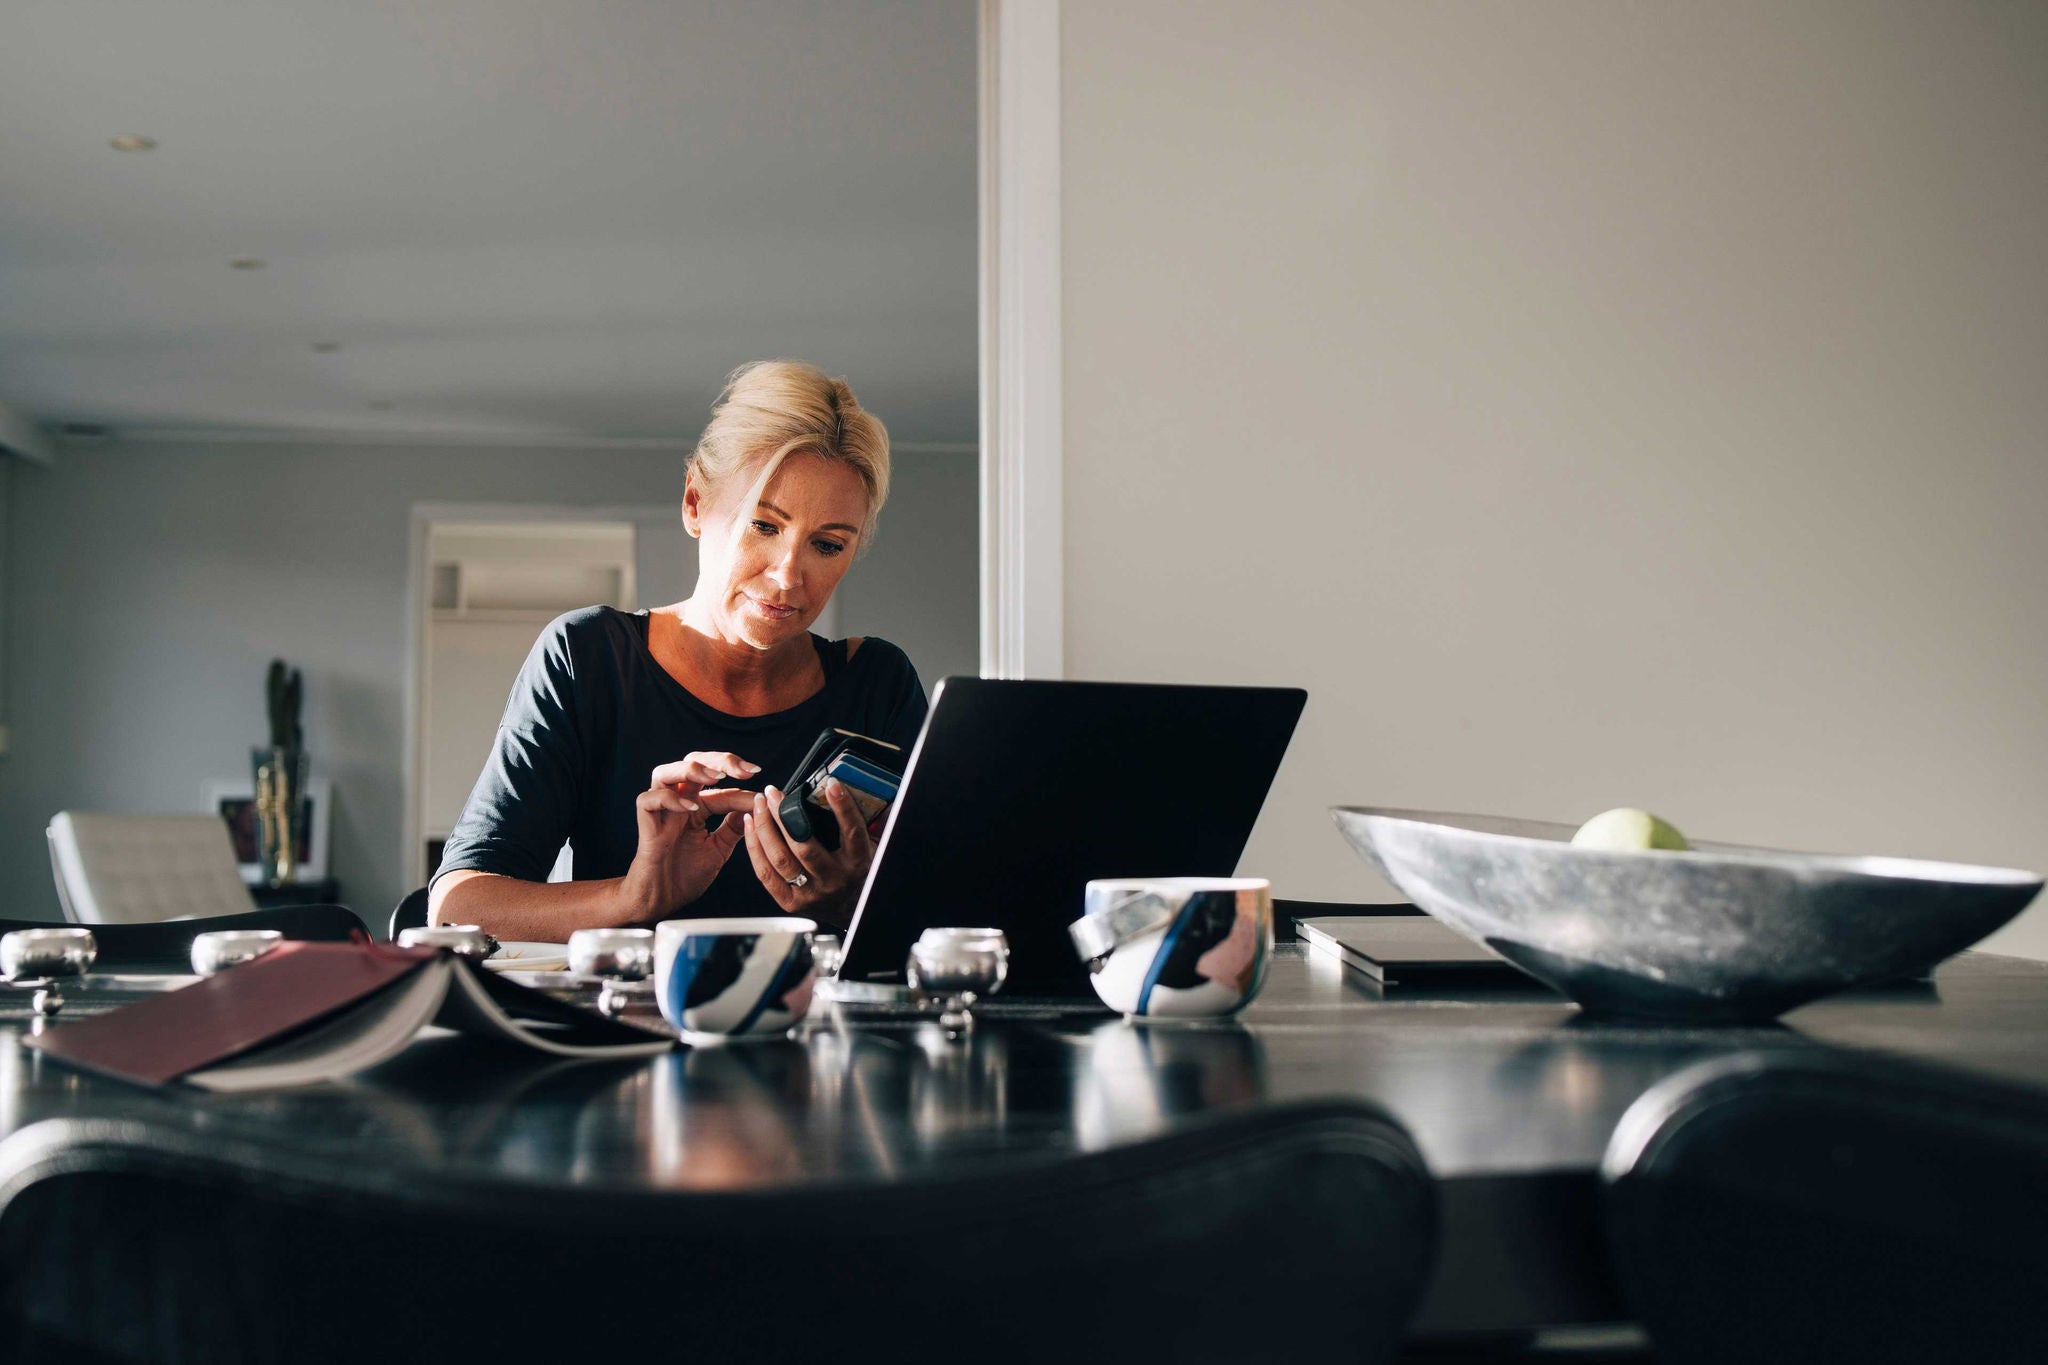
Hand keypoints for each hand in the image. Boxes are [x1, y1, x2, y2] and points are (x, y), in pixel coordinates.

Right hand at [616, 752, 758, 921]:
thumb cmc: (684, 876)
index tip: (762, 788)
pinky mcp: (646, 824)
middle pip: (692, 762)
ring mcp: (660, 811)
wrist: (662, 900)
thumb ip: (733, 826)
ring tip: (716, 777)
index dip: (739, 779)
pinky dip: (669, 799)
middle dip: (719, 760)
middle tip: (743, 770)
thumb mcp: (719, 848)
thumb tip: (754, 805)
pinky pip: (648, 799)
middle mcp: (677, 803)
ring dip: (692, 769)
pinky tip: (691, 808)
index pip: (718, 781)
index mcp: (695, 806)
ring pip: (665, 772)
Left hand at [742, 780, 876, 930]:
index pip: (852, 831)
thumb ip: (873, 823)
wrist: (852, 912)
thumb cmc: (860, 874)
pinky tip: (751, 827)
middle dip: (785, 814)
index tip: (832, 784)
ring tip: (759, 805)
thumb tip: (876, 793)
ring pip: (781, 858)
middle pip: (804, 845)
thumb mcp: (874, 848)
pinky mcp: (790, 903)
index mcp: (858, 862)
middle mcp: (834, 879)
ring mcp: (811, 893)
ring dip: (765, 828)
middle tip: (774, 793)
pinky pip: (766, 873)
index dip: (842, 807)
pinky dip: (755, 848)